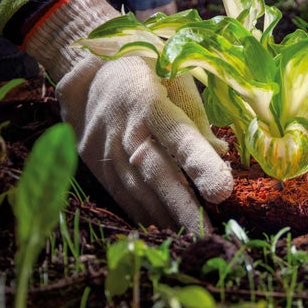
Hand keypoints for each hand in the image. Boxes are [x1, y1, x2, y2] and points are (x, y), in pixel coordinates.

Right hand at [57, 56, 232, 232]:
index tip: (222, 190)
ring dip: (165, 217)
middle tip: (207, 235)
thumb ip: (196, 113)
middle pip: (155, 172)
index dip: (199, 163)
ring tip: (192, 240)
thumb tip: (221, 152)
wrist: (85, 70)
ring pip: (137, 188)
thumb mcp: (174, 72)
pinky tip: (164, 230)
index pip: (178, 136)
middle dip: (182, 206)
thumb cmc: (144, 67)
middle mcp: (124, 127)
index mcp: (149, 100)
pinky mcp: (94, 162)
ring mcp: (105, 148)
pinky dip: (143, 214)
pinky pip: (121, 193)